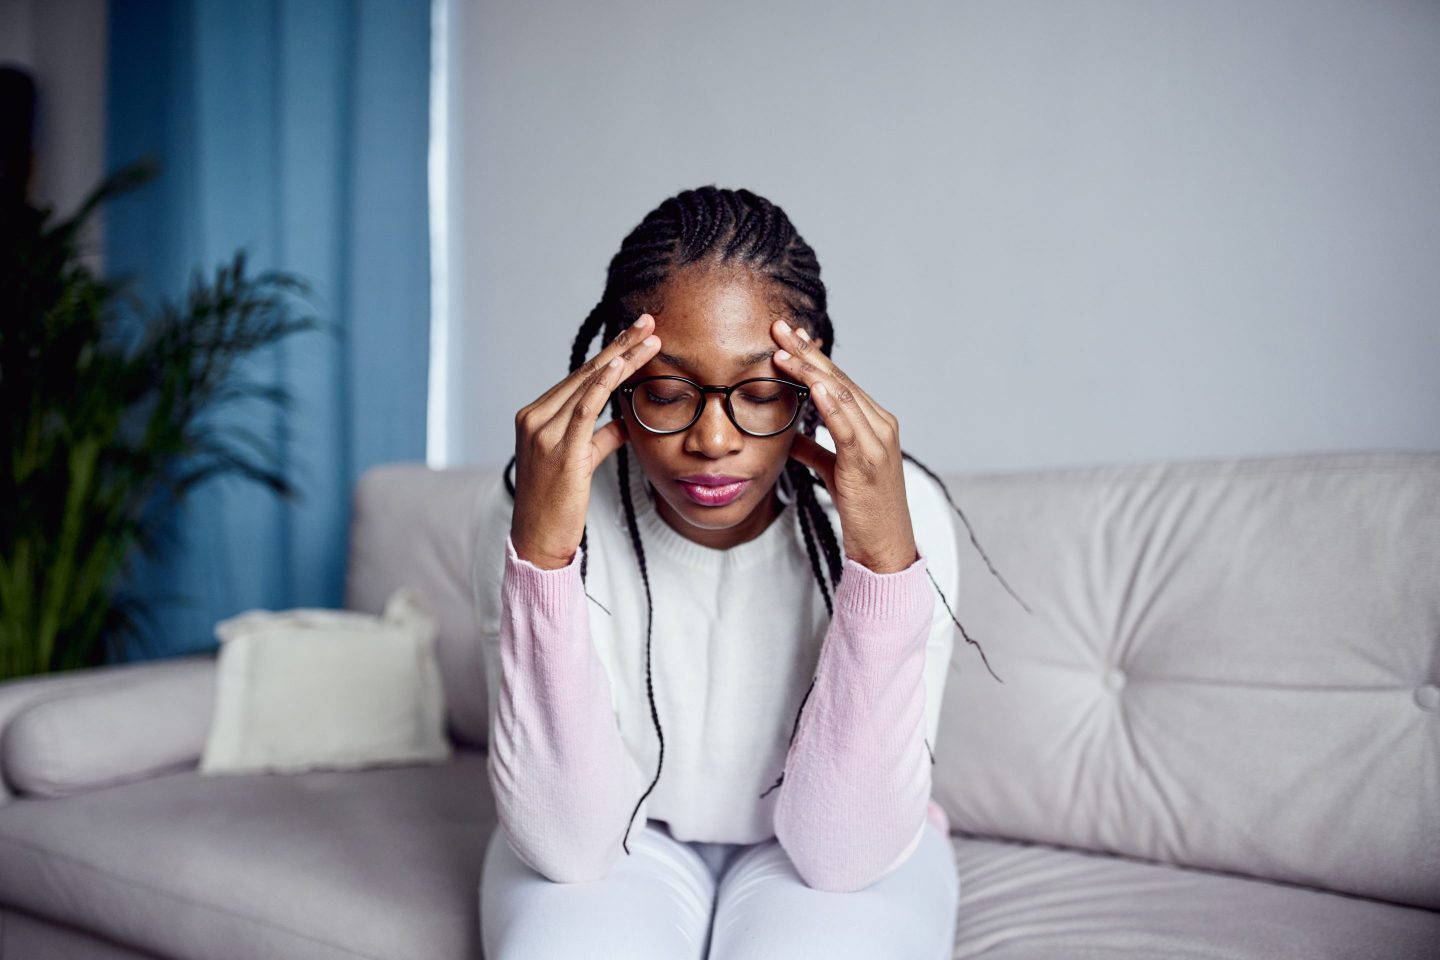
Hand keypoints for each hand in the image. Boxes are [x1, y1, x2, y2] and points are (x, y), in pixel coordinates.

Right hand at [510, 314, 661, 568]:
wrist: (537, 540)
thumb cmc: (558, 505)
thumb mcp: (581, 462)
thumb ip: (601, 437)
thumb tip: (626, 421)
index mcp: (535, 416)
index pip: (579, 377)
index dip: (610, 354)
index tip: (636, 335)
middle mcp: (535, 418)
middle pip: (585, 373)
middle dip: (620, 345)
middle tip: (648, 322)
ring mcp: (543, 433)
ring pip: (588, 385)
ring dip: (622, 358)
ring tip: (649, 339)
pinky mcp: (559, 451)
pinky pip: (583, 410)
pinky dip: (602, 384)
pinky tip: (620, 365)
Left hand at [770, 319, 917, 573]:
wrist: (885, 545)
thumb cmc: (862, 509)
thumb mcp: (833, 472)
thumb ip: (815, 449)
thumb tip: (791, 435)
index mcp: (874, 423)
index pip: (839, 380)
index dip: (811, 357)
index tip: (786, 336)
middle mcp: (880, 424)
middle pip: (839, 379)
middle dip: (807, 352)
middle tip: (779, 327)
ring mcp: (878, 441)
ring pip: (841, 395)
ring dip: (810, 370)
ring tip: (782, 350)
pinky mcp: (869, 460)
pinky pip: (847, 425)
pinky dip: (830, 402)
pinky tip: (813, 385)